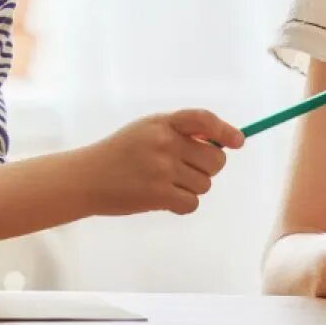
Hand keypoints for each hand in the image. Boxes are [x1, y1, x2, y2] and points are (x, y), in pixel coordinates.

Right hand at [80, 109, 244, 216]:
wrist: (87, 178)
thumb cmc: (120, 153)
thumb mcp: (146, 130)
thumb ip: (178, 132)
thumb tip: (220, 143)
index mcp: (163, 122)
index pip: (203, 120)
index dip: (226, 130)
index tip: (238, 141)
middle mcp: (165, 142)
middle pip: (215, 159)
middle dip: (208, 167)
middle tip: (188, 170)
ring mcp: (162, 169)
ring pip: (205, 183)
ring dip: (192, 187)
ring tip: (167, 184)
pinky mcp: (158, 194)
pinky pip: (192, 203)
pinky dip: (183, 204)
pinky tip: (165, 199)